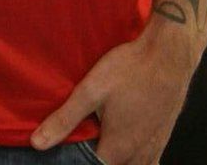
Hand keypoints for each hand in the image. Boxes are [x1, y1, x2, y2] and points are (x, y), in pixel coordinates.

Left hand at [29, 18, 202, 164]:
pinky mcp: (164, 135)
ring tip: (105, 139)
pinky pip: (149, 159)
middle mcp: (139, 156)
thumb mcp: (91, 90)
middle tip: (87, 138)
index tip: (69, 148)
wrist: (170, 53)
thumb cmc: (130, 68)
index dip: (77, 159)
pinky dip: (137, 157)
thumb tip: (37, 143)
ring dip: (117, 158)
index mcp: (117, 150)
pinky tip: (128, 138)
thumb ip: (64, 119)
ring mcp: (155, 147)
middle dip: (98, 158)